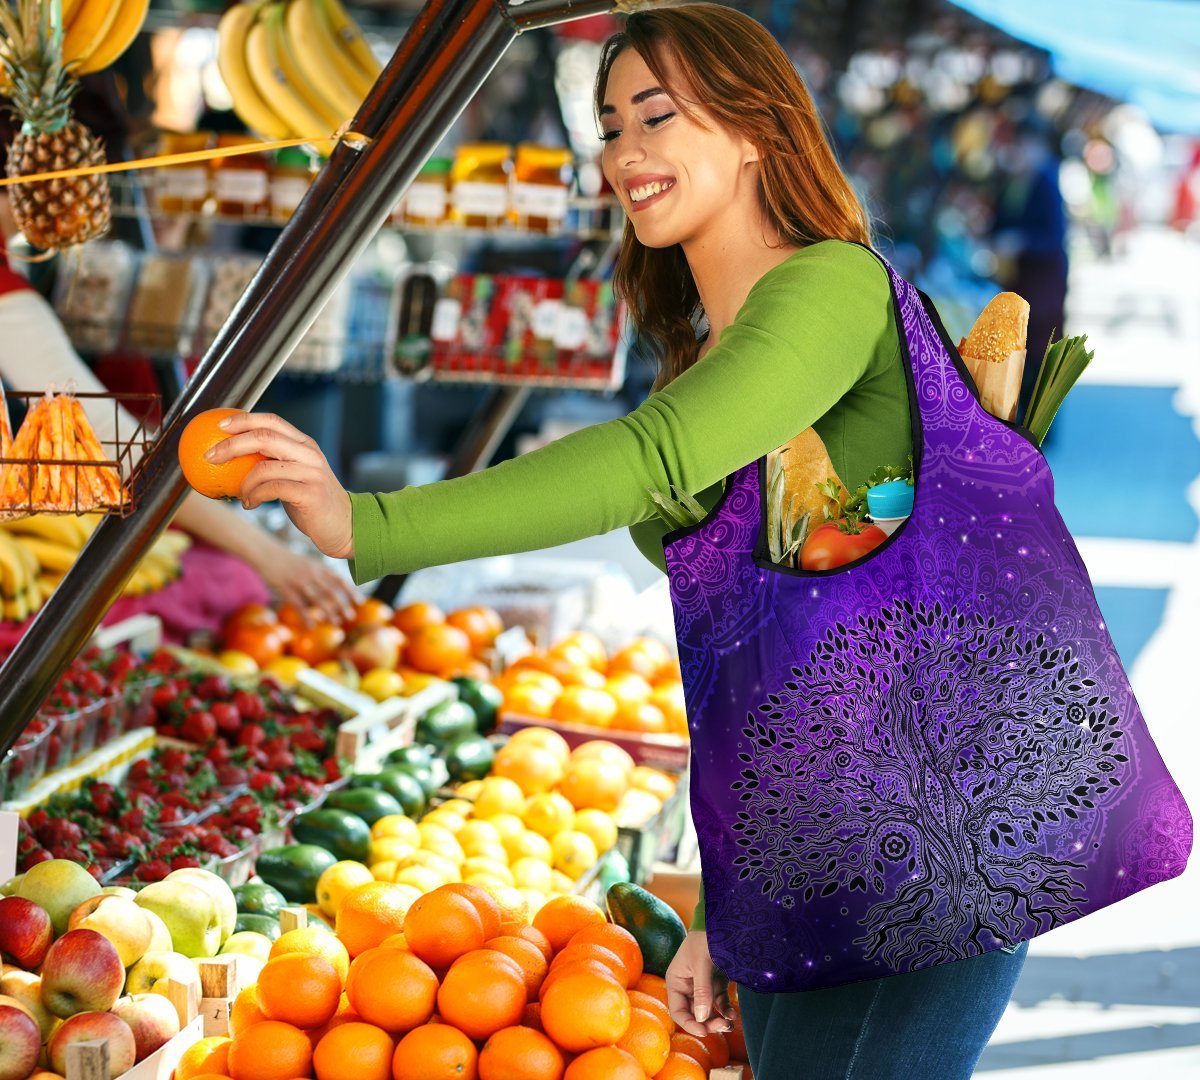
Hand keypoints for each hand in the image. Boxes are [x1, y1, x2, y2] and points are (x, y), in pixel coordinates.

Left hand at [206, 412, 353, 559]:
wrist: (344, 525)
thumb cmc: (311, 501)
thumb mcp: (295, 474)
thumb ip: (273, 461)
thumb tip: (232, 456)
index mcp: (304, 444)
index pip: (272, 421)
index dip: (244, 419)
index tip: (219, 426)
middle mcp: (309, 454)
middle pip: (264, 437)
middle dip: (231, 444)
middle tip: (211, 456)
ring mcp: (312, 473)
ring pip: (264, 467)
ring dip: (243, 483)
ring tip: (239, 494)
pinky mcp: (310, 493)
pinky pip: (271, 489)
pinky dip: (254, 496)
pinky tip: (249, 504)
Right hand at [252, 542, 358, 625]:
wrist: (267, 553)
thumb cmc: (290, 562)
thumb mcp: (309, 563)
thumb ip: (322, 574)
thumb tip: (337, 587)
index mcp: (319, 567)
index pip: (339, 580)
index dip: (351, 591)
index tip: (360, 602)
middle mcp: (311, 573)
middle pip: (331, 591)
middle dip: (342, 605)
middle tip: (351, 616)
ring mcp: (298, 580)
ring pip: (316, 599)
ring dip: (328, 612)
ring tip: (336, 622)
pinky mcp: (285, 588)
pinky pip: (297, 604)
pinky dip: (305, 616)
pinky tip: (311, 626)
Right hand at [665, 930, 735, 1037]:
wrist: (722, 921)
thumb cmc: (705, 938)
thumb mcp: (701, 963)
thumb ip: (702, 991)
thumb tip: (701, 1018)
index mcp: (676, 981)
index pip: (678, 1011)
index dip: (689, 1024)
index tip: (704, 1031)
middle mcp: (687, 986)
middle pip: (694, 1014)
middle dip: (707, 1023)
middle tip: (722, 1027)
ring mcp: (702, 986)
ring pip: (708, 1011)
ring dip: (717, 1020)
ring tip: (729, 1024)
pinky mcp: (716, 984)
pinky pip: (720, 1003)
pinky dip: (726, 1010)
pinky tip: (733, 1014)